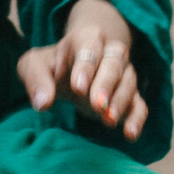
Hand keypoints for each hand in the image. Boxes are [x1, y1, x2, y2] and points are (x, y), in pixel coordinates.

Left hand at [19, 0, 147, 140]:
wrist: (71, 69)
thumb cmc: (52, 66)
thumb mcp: (33, 66)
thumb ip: (35, 79)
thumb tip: (43, 103)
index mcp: (86, 39)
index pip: (90, 47)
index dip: (86, 66)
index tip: (78, 88)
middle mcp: (109, 53)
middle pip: (114, 63)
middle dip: (106, 84)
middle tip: (97, 105)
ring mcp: (123, 74)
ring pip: (128, 82)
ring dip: (120, 102)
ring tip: (109, 120)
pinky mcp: (130, 96)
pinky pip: (139, 104)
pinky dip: (137, 118)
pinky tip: (130, 134)